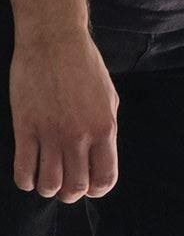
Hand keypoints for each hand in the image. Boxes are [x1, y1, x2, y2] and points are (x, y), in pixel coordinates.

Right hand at [10, 28, 118, 200]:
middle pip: (75, 187)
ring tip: (46, 180)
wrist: (54, 41)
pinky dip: (26, 180)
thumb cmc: (84, 66)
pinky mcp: (25, 127)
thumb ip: (106, 129)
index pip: (105, 178)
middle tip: (65, 186)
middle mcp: (79, 136)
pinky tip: (28, 175)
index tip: (89, 186)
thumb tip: (100, 155)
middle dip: (70, 194)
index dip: (97, 190)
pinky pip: (23, 169)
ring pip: (49, 184)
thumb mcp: (108, 98)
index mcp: (104, 128)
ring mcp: (50, 133)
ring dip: (47, 189)